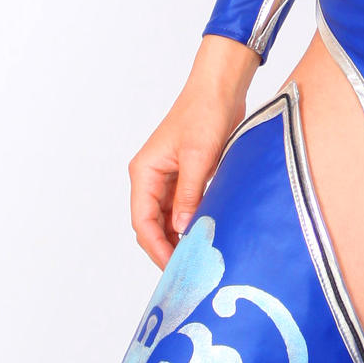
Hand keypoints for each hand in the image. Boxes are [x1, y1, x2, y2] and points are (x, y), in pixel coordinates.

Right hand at [128, 39, 256, 265]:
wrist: (220, 89)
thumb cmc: (204, 113)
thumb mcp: (198, 157)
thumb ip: (189, 195)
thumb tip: (183, 230)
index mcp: (144, 172)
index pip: (142, 222)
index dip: (156, 248)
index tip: (175, 269)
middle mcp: (151, 178)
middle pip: (151, 226)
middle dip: (166, 249)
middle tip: (188, 273)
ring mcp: (168, 180)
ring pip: (167, 221)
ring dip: (179, 240)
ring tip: (198, 261)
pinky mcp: (185, 178)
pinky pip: (182, 210)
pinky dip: (191, 226)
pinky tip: (204, 239)